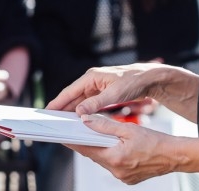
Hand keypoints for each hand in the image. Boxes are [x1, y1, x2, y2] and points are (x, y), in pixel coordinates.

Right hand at [46, 63, 184, 116]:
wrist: (150, 78)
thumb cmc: (134, 82)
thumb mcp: (115, 94)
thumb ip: (96, 103)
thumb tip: (79, 112)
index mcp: (91, 77)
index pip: (70, 91)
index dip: (58, 101)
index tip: (47, 111)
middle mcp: (92, 80)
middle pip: (72, 95)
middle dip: (62, 107)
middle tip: (51, 119)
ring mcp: (97, 86)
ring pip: (80, 99)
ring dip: (72, 109)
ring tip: (62, 121)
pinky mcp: (103, 92)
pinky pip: (88, 102)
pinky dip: (83, 110)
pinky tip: (79, 118)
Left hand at [67, 114, 177, 182]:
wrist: (175, 156)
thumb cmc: (155, 142)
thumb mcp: (128, 129)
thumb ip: (104, 125)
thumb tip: (85, 120)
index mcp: (115, 159)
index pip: (86, 149)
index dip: (73, 141)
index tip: (62, 134)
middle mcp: (117, 171)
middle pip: (93, 155)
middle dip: (86, 143)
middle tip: (76, 131)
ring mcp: (123, 177)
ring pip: (103, 160)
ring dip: (98, 149)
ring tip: (93, 136)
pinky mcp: (129, 178)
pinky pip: (113, 165)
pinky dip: (109, 155)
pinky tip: (110, 146)